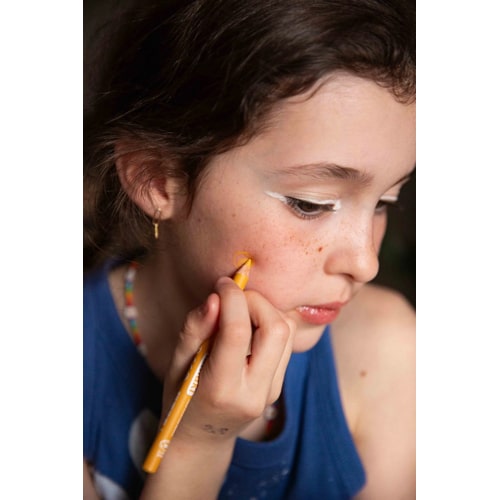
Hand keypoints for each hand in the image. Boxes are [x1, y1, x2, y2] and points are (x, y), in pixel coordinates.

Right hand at [163, 277, 295, 445]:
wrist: (201, 438)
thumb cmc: (181, 399)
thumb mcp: (176, 365)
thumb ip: (195, 330)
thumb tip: (216, 297)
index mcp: (222, 389)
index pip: (239, 332)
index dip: (232, 298)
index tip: (222, 283)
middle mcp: (256, 392)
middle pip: (276, 328)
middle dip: (256, 301)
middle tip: (233, 296)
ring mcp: (272, 391)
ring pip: (287, 332)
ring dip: (265, 310)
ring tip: (239, 311)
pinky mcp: (279, 385)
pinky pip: (285, 342)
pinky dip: (269, 323)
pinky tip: (248, 327)